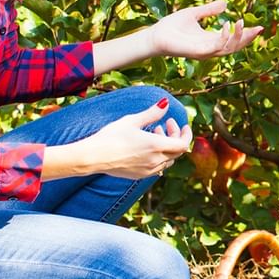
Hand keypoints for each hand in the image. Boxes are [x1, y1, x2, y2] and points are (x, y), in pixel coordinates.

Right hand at [77, 100, 192, 179]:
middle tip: (165, 124)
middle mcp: (155, 161)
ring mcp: (148, 171)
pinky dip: (159, 156)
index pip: (183, 144)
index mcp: (156, 147)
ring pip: (168, 160)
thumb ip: (152, 113)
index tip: (183, 125)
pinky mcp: (139, 175)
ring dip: (166, 146)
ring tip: (154, 132)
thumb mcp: (132, 121)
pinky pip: (158, 167)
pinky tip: (147, 146)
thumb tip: (166, 103)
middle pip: (177, 152)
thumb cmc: (111, 136)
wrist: (93, 157)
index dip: (186, 134)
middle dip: (175, 137)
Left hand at [147, 0, 263, 59]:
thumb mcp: (194, 13)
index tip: (260, 26)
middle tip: (258, 28)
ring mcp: (205, 52)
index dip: (247, 34)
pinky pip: (215, 47)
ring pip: (229, 50)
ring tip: (242, 23)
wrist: (155, 35)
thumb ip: (209, 9)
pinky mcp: (198, 53)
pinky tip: (227, 25)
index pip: (234, 40)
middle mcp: (210, 48)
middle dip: (248, 38)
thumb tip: (225, 3)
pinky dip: (223, 38)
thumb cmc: (172, 26)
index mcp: (211, 39)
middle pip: (236, 47)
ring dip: (238, 38)